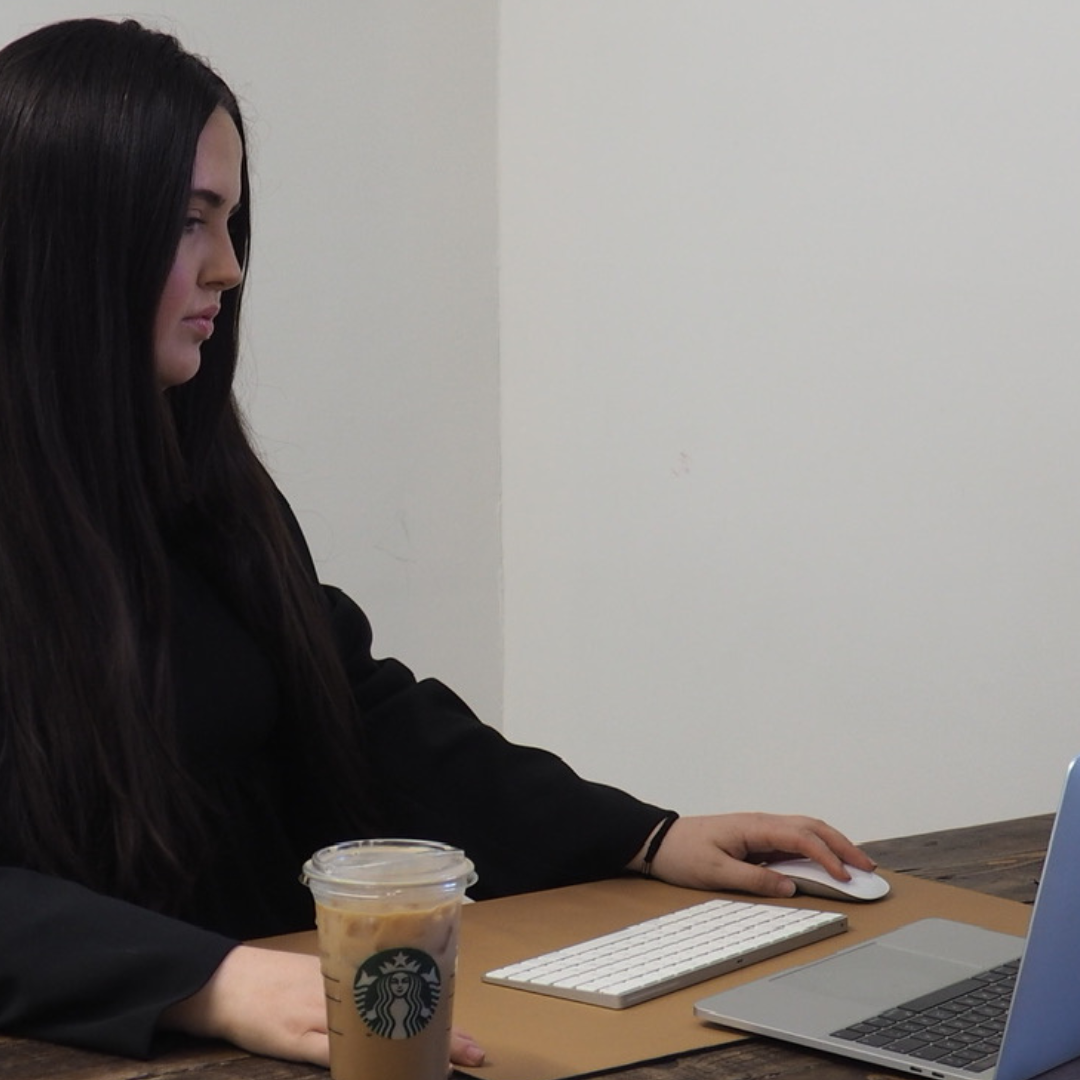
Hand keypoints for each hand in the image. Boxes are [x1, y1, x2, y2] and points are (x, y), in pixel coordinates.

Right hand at [161, 945, 486, 1067]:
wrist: (226, 979)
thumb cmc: (277, 976)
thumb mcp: (324, 973)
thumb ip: (358, 986)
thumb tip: (399, 999)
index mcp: (356, 972)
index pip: (412, 993)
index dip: (445, 1020)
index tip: (476, 1043)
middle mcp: (346, 991)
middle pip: (402, 1016)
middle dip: (441, 1040)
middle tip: (476, 1055)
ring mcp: (320, 1015)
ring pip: (375, 1037)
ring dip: (408, 1057)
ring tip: (441, 1070)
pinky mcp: (295, 1037)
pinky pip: (332, 1057)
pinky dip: (358, 1069)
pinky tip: (380, 1077)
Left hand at [629, 813, 875, 897]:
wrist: (660, 840)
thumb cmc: (683, 853)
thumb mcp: (716, 871)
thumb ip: (754, 880)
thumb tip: (790, 886)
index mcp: (754, 827)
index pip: (801, 838)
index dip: (827, 857)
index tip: (845, 877)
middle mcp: (761, 823)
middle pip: (812, 827)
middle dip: (843, 845)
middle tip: (867, 867)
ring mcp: (760, 828)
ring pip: (806, 829)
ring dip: (833, 843)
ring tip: (855, 864)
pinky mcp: (757, 837)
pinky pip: (793, 839)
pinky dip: (816, 847)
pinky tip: (825, 861)